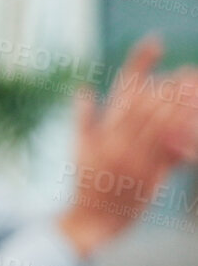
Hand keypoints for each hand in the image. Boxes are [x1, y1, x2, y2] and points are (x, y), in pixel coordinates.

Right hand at [58, 36, 197, 255]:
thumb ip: (83, 118)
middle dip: (171, 88)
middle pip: (148, 107)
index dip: (140, 68)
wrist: (93, 219)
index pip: (123, 93)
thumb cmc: (86, 182)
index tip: (156, 46)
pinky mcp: (150, 176)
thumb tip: (83, 90)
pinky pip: (171, 151)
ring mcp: (134, 160)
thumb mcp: (79, 148)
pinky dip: (185, 136)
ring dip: (183, 107)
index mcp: (101, 133)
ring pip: (163, 127)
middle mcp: (117, 144)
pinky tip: (196, 124)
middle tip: (190, 72)